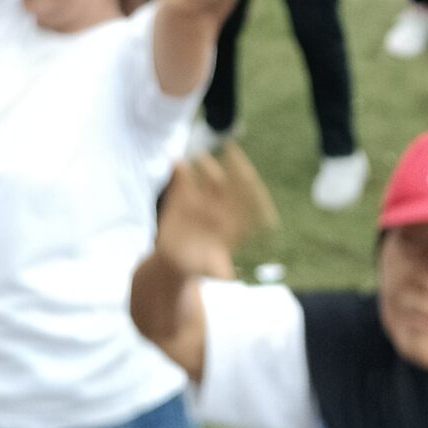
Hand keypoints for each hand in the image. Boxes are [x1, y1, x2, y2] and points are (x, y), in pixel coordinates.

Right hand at [154, 155, 255, 280]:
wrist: (176, 261)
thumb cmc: (201, 266)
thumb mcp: (212, 271)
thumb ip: (219, 270)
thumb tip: (229, 277)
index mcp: (234, 221)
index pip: (248, 199)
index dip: (250, 188)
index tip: (251, 179)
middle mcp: (221, 206)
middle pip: (233, 182)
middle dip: (236, 165)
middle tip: (233, 151)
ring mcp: (202, 199)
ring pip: (210, 176)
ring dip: (208, 166)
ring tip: (200, 159)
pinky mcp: (181, 196)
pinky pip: (182, 178)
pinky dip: (180, 171)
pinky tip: (178, 165)